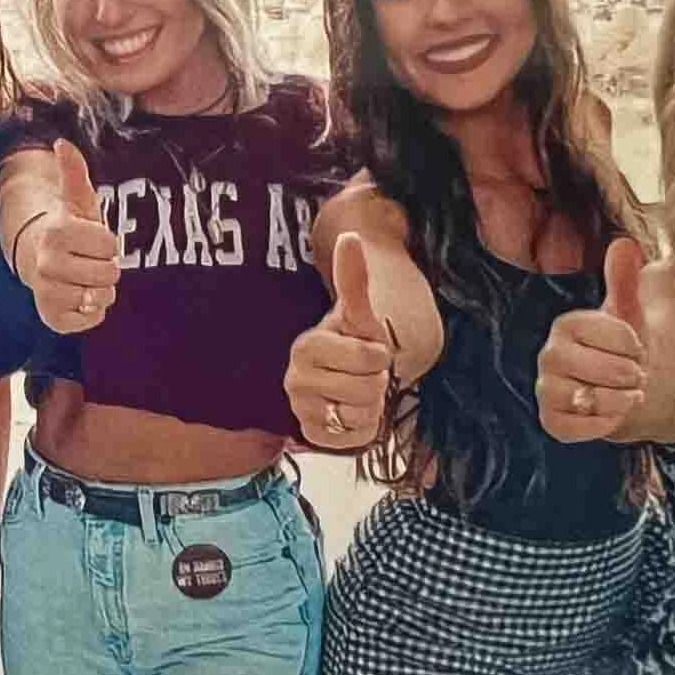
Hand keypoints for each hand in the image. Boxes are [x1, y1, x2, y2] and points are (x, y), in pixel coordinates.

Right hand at [21, 139, 119, 334]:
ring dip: (101, 288)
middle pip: (109, 273)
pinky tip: (78, 296)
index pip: (110, 244)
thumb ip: (74, 172)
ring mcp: (47, 294)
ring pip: (102, 296)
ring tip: (83, 277)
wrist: (43, 261)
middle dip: (106, 266)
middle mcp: (46, 265)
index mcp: (56, 233)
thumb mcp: (77, 200)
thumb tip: (62, 143)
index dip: (107, 242)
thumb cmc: (70, 230)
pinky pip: (93, 318)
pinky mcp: (53, 319)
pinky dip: (93, 309)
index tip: (90, 239)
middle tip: (87, 260)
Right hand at [286, 232, 393, 449]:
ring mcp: (301, 410)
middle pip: (367, 389)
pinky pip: (355, 438)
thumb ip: (353, 279)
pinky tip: (351, 411)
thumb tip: (350, 236)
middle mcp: (296, 380)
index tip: (368, 350)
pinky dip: (362, 428)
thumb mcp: (357, 314)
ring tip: (357, 391)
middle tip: (363, 373)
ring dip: (370, 405)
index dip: (378, 355)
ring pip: (362, 415)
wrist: (344, 377)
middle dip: (375, 382)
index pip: (367, 359)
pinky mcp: (312, 436)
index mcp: (306, 347)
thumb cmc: (351, 342)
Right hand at [536, 237, 648, 442]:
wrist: (623, 386)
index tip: (638, 347)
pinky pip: (575, 428)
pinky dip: (604, 424)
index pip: (598, 330)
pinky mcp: (551, 420)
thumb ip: (624, 280)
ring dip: (620, 400)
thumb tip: (624, 243)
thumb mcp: (629, 313)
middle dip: (626, 374)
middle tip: (638, 374)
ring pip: (585, 399)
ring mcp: (547, 389)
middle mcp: (548, 356)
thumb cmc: (623, 348)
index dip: (628, 342)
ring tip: (632, 395)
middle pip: (592, 367)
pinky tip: (616, 414)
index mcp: (566, 325)